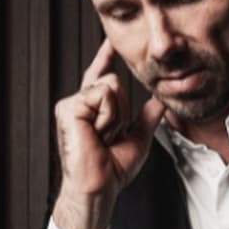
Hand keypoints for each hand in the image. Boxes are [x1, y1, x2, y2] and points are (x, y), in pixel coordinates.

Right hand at [53, 39, 164, 228]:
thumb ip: (148, 117)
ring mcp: (72, 104)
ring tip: (103, 137)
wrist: (99, 188)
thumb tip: (160, 101)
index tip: (111, 40)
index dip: (105, 56)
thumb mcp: (138, 139)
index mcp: (94, 109)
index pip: (101, 76)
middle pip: (115, 81)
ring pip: (110, 86)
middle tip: (110, 137)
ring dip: (116, 116)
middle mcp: (80, 102)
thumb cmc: (112, 169)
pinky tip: (96, 134)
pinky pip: (102, 95)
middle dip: (122, 111)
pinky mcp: (68, 108)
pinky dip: (108, 117)